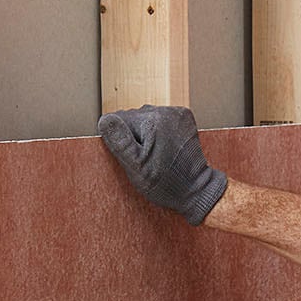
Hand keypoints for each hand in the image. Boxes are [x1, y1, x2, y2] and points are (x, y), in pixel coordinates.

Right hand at [97, 105, 227, 225]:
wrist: (195, 188)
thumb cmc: (165, 182)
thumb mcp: (136, 168)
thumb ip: (120, 142)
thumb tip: (105, 120)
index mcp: (152, 121)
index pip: (118, 119)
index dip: (120, 140)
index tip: (133, 157)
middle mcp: (166, 111)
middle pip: (132, 117)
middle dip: (132, 136)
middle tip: (144, 157)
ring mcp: (177, 112)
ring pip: (145, 117)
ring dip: (144, 133)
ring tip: (155, 153)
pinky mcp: (183, 117)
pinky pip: (159, 118)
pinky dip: (157, 131)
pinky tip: (163, 146)